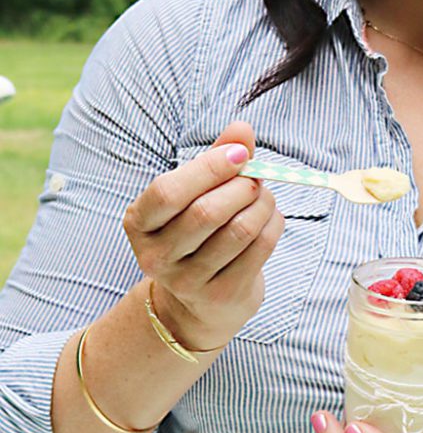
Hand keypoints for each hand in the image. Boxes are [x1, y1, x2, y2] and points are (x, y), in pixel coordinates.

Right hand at [123, 121, 284, 349]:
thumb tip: (242, 129)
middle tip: (256, 178)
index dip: (208, 168)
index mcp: (140, 223)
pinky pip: (257, 251)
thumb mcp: (194, 195)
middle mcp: (157, 256)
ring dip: (262, 205)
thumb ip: (216, 159)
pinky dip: (272, 227)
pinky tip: (270, 219)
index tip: (240, 154)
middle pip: (206, 213)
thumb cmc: (196, 235)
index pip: (168, 192)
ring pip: (237, 232)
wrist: (199, 302)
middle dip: (241, 187)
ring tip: (265, 197)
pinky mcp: (221, 296)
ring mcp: (188, 282)